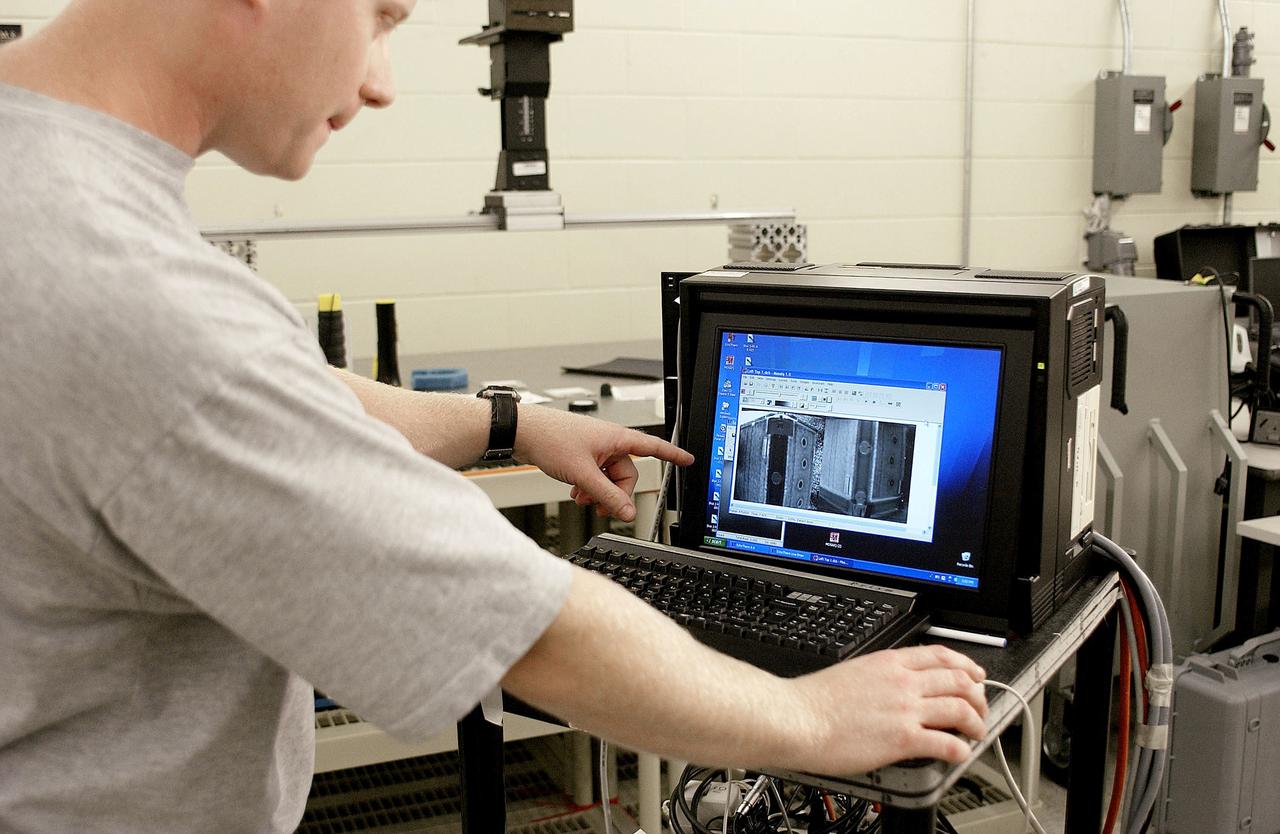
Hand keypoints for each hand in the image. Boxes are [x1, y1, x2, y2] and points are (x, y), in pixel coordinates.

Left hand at [514, 406, 693, 521]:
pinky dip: (589, 487)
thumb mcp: (583, 474)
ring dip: (599, 492)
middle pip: (627, 474)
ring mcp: (595, 448)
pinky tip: (576, 493)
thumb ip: (607, 496)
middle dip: (615, 493)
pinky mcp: (582, 454)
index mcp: (617, 438)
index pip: (653, 447)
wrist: (523, 432)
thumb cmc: (551, 439)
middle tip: (600, 506)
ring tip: (583, 499)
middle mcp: (609, 441)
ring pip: (609, 477)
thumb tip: (627, 512)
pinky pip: (596, 475)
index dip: (673, 455)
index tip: (688, 460)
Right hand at [787, 644, 987, 772]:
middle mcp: (903, 683)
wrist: (797, 718)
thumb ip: (881, 676)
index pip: (941, 656)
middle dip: (977, 695)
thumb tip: (894, 686)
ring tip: (975, 733)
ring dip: (975, 722)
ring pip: (960, 709)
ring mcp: (905, 710)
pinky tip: (958, 754)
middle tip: (979, 708)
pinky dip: (960, 750)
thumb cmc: (815, 700)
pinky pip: (946, 743)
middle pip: (959, 681)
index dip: (966, 666)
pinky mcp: (903, 739)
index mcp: (890, 663)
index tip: (975, 675)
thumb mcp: (854, 672)